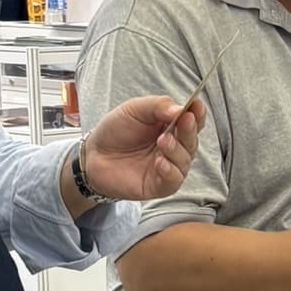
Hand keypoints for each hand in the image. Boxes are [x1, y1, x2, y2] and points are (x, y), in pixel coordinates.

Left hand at [79, 97, 204, 203]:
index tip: (196, 105)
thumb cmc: (115, 131)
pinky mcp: (159, 185)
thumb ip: (158, 106)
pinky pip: (174, 180)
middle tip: (184, 120)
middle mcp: (174, 147)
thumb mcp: (134, 109)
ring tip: (163, 141)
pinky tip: (160, 162)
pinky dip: (170, 171)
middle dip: (189, 130)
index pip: (192, 121)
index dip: (197, 114)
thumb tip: (181, 109)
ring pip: (185, 161)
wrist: (94, 155)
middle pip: (192, 140)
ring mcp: (168, 167)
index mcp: (171, 126)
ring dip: (177, 150)